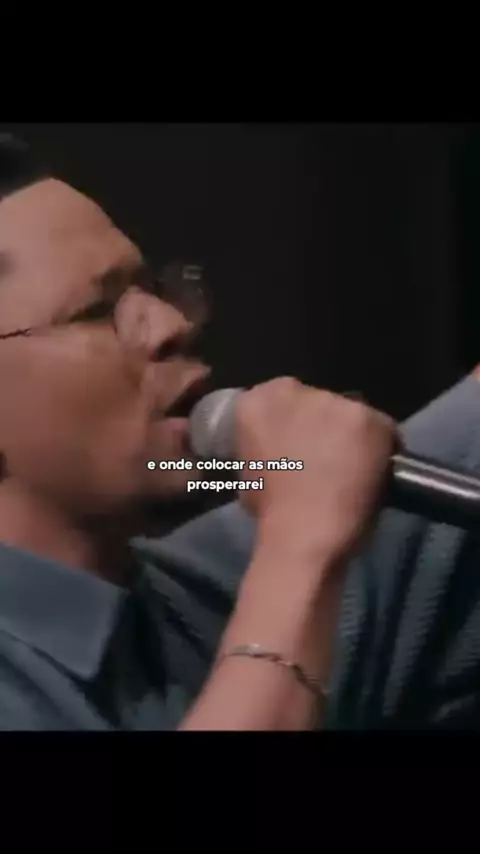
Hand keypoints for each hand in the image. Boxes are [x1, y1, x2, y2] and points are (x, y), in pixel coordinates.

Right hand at [235, 377, 398, 559]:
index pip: (284, 401)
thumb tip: (288, 452)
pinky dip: (383, 450)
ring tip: (354, 470)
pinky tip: (376, 474)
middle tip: (328, 459)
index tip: (303, 447)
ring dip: (352, 437)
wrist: (302, 533)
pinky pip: (383, 429)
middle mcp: (292, 390)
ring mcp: (333, 401)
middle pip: (319, 402)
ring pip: (351, 414)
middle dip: (324, 425)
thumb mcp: (250, 469)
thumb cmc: (271, 512)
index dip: (298, 425)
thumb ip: (267, 446)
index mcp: (256, 402)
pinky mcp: (367, 417)